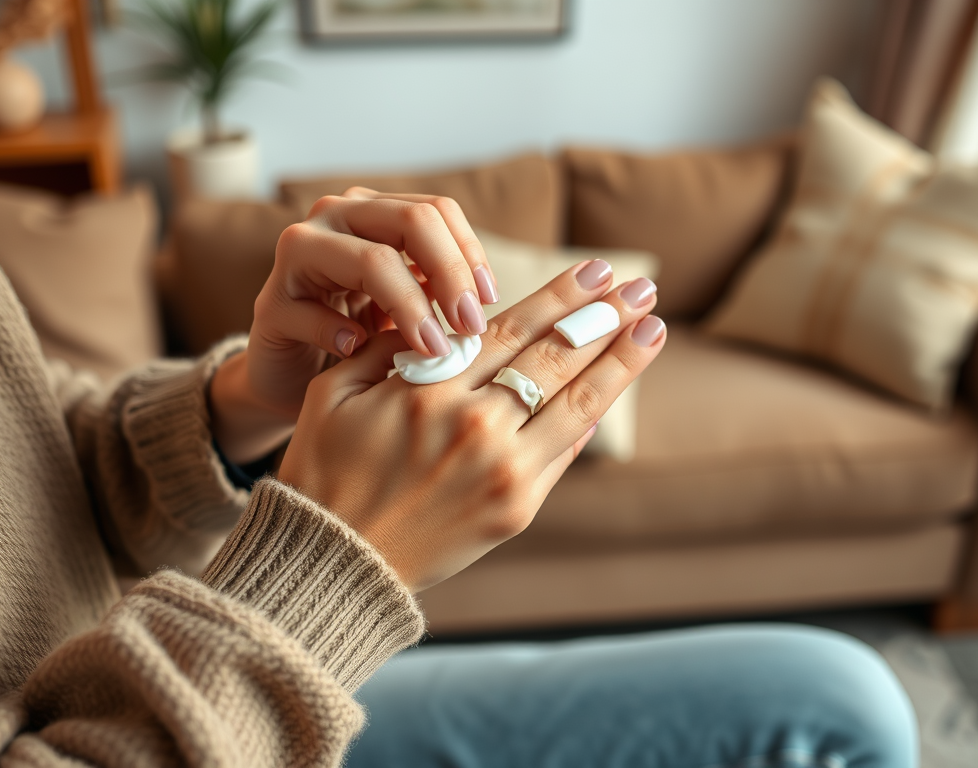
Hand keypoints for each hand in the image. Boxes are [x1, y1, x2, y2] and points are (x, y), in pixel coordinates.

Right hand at [209, 189, 499, 463]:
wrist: (295, 379)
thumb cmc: (363, 339)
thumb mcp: (413, 311)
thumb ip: (444, 296)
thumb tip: (499, 306)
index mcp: (375, 213)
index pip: (437, 210)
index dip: (469, 254)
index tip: (490, 303)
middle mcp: (337, 219)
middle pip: (411, 221)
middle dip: (451, 275)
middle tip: (471, 327)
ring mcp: (298, 256)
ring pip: (369, 260)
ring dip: (410, 306)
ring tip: (431, 350)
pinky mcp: (271, 305)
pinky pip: (312, 312)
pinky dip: (343, 335)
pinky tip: (360, 352)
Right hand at [277, 261, 666, 591]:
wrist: (332, 560)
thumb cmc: (325, 469)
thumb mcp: (337, 391)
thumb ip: (392, 350)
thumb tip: (458, 329)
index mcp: (429, 388)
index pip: (514, 328)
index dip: (562, 296)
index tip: (599, 271)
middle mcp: (476, 425)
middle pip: (556, 357)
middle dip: (604, 317)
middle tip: (642, 287)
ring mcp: (504, 472)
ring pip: (577, 403)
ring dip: (620, 362)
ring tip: (652, 328)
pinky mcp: (517, 510)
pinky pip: (565, 453)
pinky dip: (590, 418)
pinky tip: (613, 388)